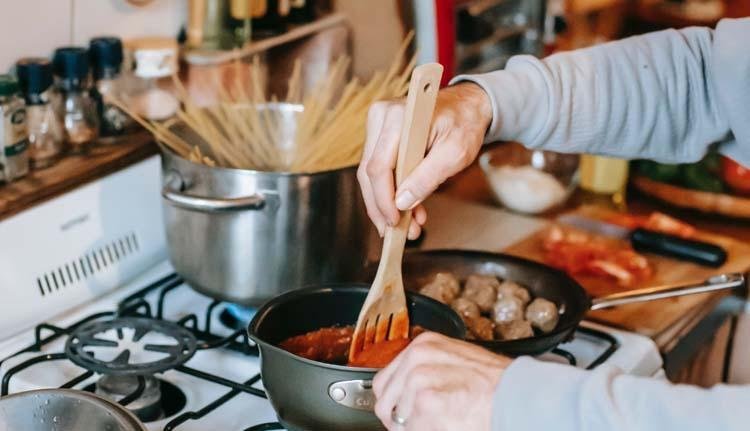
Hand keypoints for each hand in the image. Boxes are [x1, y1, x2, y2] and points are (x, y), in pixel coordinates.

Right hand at [358, 83, 492, 238]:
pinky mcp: (380, 135)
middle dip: (382, 207)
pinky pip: (379, 169)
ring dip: (386, 204)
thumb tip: (402, 203)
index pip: (378, 167)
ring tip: (406, 226)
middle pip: (369, 173)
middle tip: (396, 233)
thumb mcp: (455, 154)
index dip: (383, 200)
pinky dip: (391, 192)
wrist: (467, 106)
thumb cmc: (464, 124)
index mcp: (398, 118)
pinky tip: (407, 210)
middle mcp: (381, 117)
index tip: (394, 222)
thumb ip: (428, 178)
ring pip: (371, 175)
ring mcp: (378, 125)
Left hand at [372, 332, 511, 430]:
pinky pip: (411, 430)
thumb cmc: (495, 383)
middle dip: (398, 419)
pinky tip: (446, 426)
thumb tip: (405, 391)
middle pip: (384, 402)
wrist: (517, 395)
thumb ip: (428, 370)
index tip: (401, 413)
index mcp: (423, 345)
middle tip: (420, 424)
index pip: (385, 381)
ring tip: (441, 422)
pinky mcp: (425, 402)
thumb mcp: (456, 361)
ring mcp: (419, 379)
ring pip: (397, 421)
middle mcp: (417, 358)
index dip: (393, 402)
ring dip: (414, 428)